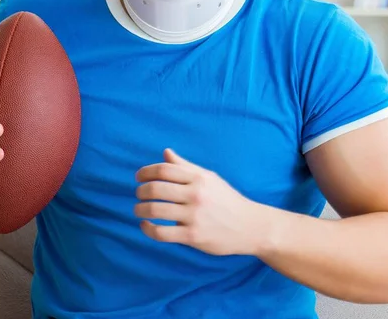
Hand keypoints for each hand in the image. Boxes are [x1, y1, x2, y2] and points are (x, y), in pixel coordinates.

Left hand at [134, 148, 257, 255]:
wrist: (249, 226)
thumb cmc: (226, 199)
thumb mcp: (209, 178)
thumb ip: (185, 166)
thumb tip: (166, 152)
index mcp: (199, 178)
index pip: (164, 170)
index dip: (146, 172)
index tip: (138, 177)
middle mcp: (196, 194)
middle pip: (156, 188)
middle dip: (141, 191)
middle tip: (138, 194)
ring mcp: (194, 215)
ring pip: (156, 210)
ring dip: (140, 209)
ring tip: (138, 209)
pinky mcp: (193, 236)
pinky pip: (162, 232)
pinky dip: (148, 229)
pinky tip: (145, 225)